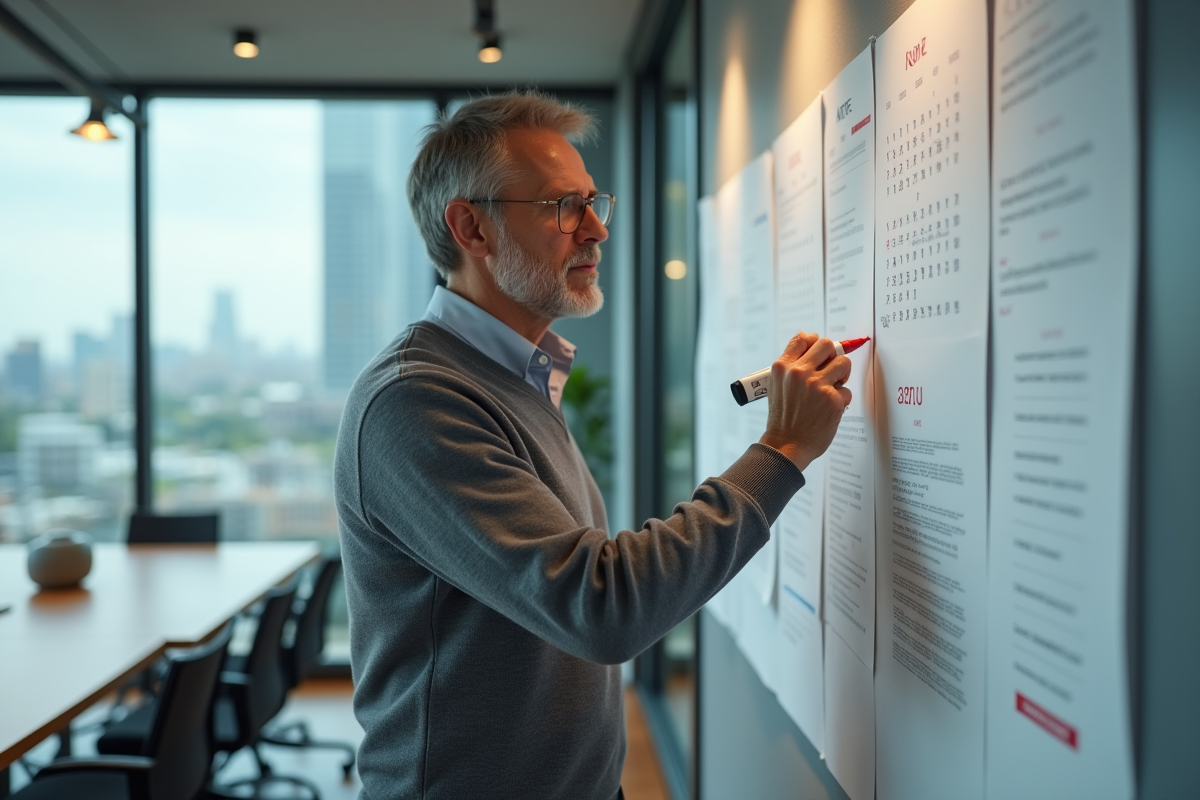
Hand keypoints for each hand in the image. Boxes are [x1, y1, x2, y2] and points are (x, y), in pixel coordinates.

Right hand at [758, 332, 853, 471]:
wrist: (785, 445)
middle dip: (832, 355)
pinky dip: (841, 400)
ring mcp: (817, 385)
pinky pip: (847, 390)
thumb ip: (790, 368)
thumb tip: (810, 352)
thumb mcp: (776, 387)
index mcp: (782, 367)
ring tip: (833, 387)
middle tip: (830, 369)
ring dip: (842, 375)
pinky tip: (829, 409)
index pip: (803, 338)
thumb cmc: (782, 419)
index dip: (814, 342)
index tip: (819, 352)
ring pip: (843, 363)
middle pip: (827, 344)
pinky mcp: (833, 399)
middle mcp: (799, 372)